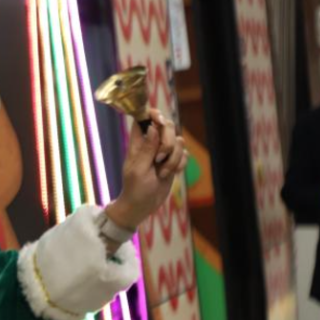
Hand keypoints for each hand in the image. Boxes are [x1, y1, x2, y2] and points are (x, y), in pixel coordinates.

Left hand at [106, 109, 187, 229]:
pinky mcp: (173, 161)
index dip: (153, 114)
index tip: (160, 121)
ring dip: (173, 159)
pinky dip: (180, 164)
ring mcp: (163, 152)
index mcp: (137, 142)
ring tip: (161, 172)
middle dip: (168, 142)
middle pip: (166, 126)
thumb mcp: (139, 170)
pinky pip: (185, 155)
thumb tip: (153, 127)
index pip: (143, 118)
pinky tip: (170, 174)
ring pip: (179, 141)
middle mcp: (151, 143)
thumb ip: (147, 149)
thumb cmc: (135, 188)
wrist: (142, 205)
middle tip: (159, 158)